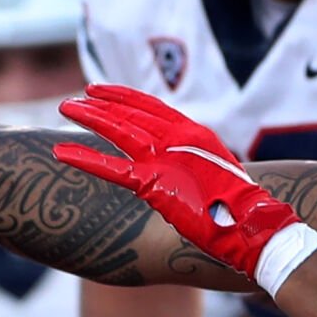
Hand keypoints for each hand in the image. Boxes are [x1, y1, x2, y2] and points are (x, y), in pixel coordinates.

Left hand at [56, 84, 300, 277]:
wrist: (254, 226)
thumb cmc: (242, 210)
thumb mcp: (216, 176)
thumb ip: (194, 167)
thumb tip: (184, 175)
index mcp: (196, 133)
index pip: (152, 106)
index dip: (123, 96)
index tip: (100, 90)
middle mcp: (179, 137)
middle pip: (131, 112)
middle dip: (100, 103)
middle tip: (75, 100)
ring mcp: (166, 158)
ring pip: (118, 130)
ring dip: (89, 117)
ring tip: (64, 109)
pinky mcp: (154, 184)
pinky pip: (111, 167)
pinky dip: (84, 157)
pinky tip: (61, 152)